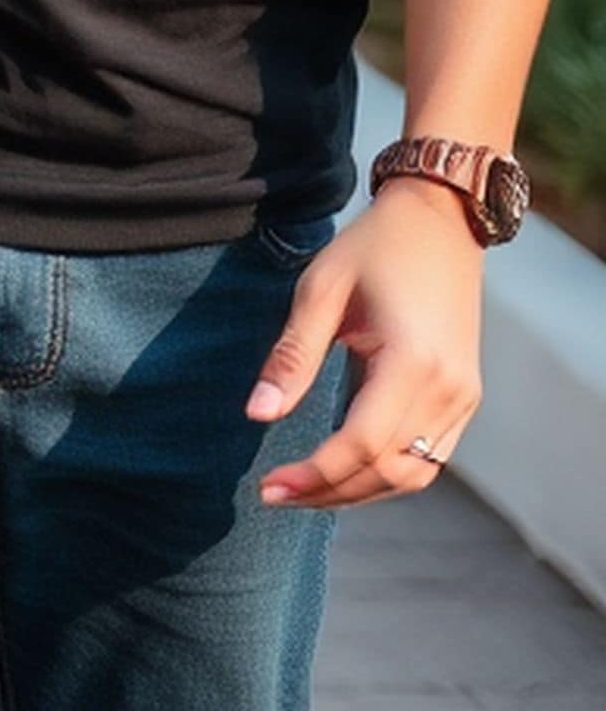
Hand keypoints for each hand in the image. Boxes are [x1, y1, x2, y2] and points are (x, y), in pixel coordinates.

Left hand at [252, 181, 484, 508]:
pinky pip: (428, 457)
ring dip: (358, 491)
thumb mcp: (319, 291)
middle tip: (273, 496)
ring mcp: (463, 399)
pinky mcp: (463, 398)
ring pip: (414, 474)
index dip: (315, 473)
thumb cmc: (371, 249)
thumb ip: (292, 357)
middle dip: (330, 492)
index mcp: (414, 362)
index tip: (268, 486)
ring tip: (302, 490)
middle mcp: (449, 391)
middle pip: (389, 471)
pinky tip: (341, 469)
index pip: (363, 443)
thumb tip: (257, 414)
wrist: (438, 223)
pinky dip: (385, 473)